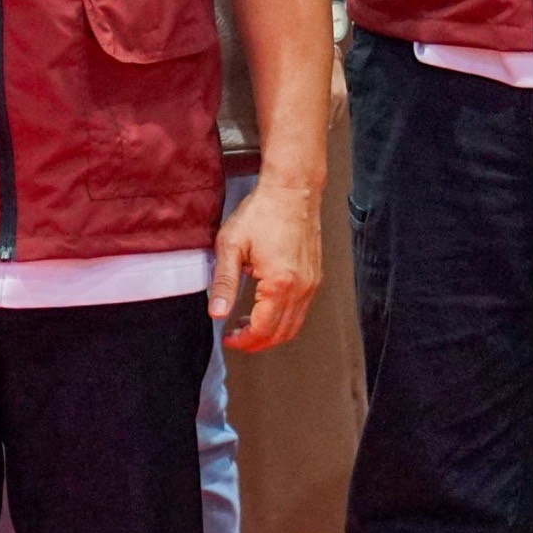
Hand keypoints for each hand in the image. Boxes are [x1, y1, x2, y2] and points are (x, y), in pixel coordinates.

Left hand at [211, 178, 320, 350]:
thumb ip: (224, 282)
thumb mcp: (232, 244)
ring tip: (248, 325)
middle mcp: (301, 287)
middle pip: (281, 333)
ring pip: (294, 325)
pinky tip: (266, 308)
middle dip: (257, 342)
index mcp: (280, 283)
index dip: (243, 340)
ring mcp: (312, 283)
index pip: (263, 329)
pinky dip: (284, 318)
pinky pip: (302, 310)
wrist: (292, 190)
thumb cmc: (264, 211)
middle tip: (237, 337)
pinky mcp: (315, 276)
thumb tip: (217, 312)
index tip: (229, 338)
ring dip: (272, 332)